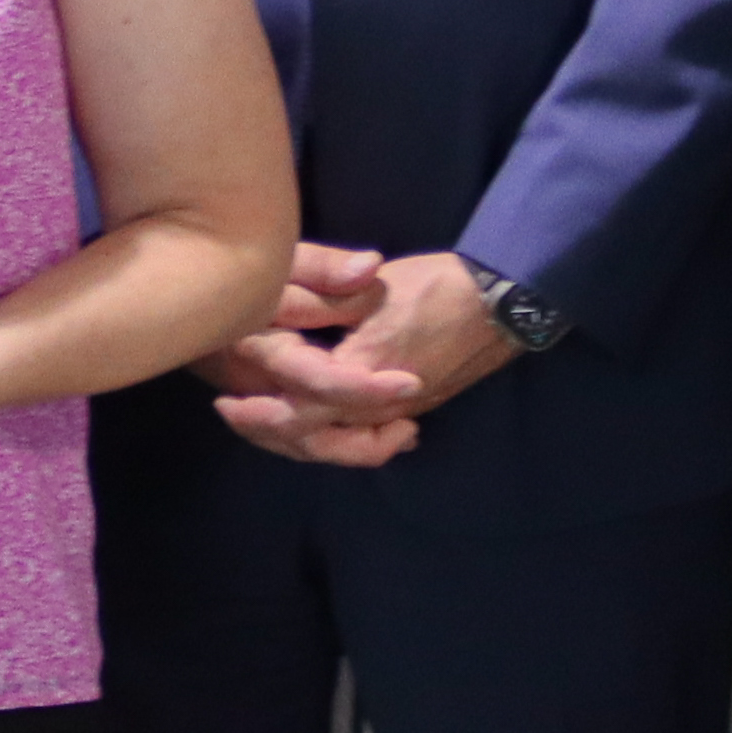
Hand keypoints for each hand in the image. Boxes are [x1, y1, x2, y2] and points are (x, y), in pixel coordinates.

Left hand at [202, 242, 504, 468]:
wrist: (505, 304)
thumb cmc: (437, 287)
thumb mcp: (372, 288)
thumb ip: (322, 301)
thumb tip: (266, 304)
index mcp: (363, 376)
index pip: (299, 408)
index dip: (259, 407)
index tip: (226, 398)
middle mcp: (380, 407)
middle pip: (312, 440)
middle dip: (268, 431)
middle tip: (231, 412)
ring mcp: (399, 414)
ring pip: (338, 444)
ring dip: (298, 436)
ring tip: (265, 417)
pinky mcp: (411, 410)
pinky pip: (362, 436)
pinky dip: (333, 435)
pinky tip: (317, 422)